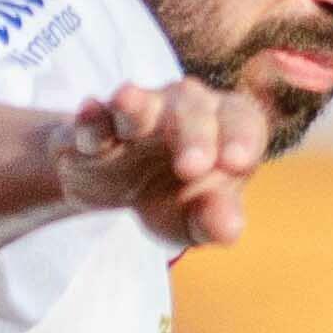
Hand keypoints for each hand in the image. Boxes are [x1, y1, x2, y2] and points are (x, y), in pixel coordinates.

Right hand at [51, 80, 274, 250]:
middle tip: (192, 168)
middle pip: (193, 110)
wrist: (113, 191)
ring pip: (143, 104)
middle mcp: (186, 107)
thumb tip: (229, 230)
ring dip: (137, 108)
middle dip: (194, 136)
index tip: (237, 163)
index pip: (242, 121)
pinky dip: (92, 119)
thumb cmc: (171, 196)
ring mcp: (139, 111)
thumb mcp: (194, 219)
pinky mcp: (97, 126)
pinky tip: (89, 112)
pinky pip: (95, 120)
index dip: (242, 138)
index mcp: (224, 126)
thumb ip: (214, 221)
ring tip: (127, 102)